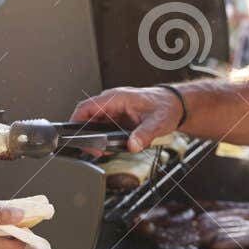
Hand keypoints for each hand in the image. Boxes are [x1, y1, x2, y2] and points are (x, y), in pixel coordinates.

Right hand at [70, 86, 184, 151]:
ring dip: (95, 138)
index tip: (74, 136)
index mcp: (117, 98)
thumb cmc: (165, 107)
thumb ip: (144, 134)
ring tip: (104, 150)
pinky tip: (110, 146)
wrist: (173, 105)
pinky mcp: (117, 117)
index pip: (87, 106)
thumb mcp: (157, 122)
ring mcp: (113, 109)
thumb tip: (132, 145)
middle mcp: (112, 102)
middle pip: (87, 117)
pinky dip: (103, 138)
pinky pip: (103, 127)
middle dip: (87, 135)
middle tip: (95, 150)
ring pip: (94, 124)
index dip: (76, 121)